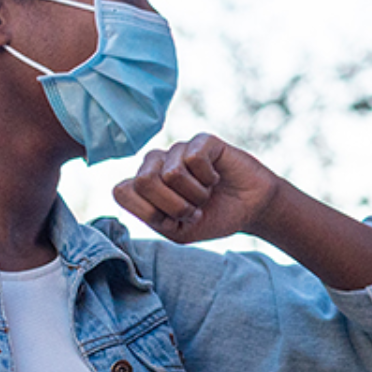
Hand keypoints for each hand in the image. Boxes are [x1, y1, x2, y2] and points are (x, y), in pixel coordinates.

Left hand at [113, 133, 283, 244]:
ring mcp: (178, 150)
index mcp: (144, 186)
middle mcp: (156, 163)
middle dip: (174, 205)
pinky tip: (216, 178)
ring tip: (206, 194)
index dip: (149, 212)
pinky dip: (209, 178)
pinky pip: (195, 159)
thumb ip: (149, 214)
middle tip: (193, 209)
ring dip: (196, 194)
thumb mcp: (177, 230)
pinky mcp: (202, 141)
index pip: (121, 192)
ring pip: (171, 173)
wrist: (250, 211)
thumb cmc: (212, 218)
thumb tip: (125, 186)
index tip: (172, 219)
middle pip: (143, 181)